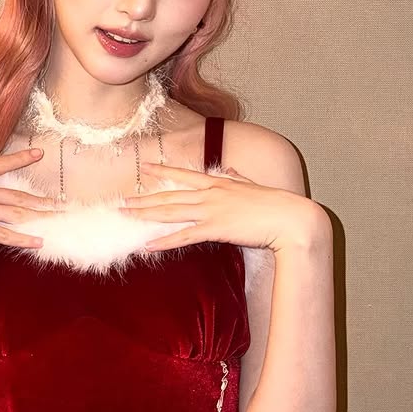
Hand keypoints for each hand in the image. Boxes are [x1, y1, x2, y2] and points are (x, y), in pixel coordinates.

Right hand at [0, 147, 58, 253]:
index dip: (21, 159)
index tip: (39, 154)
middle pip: (15, 194)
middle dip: (38, 199)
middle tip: (58, 201)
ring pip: (15, 212)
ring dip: (37, 216)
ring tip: (55, 218)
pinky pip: (5, 235)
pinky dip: (24, 239)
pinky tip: (39, 242)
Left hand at [120, 161, 324, 252]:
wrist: (290, 218)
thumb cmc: (276, 204)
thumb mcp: (253, 186)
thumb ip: (239, 178)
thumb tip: (231, 171)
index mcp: (219, 182)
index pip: (184, 175)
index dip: (163, 171)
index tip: (145, 167)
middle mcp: (210, 194)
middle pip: (169, 196)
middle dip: (143, 199)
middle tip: (122, 202)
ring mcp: (211, 210)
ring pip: (170, 212)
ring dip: (145, 215)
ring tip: (126, 216)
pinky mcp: (216, 228)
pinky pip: (184, 236)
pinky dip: (164, 241)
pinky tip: (148, 244)